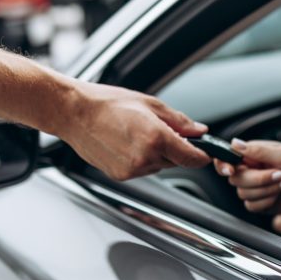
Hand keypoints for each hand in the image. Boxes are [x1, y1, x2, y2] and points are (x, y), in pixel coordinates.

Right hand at [63, 81, 210, 179]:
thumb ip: (179, 121)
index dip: (202, 155)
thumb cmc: (106, 104)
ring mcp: (131, 170)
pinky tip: (125, 142)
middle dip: (174, 148)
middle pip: (176, 161)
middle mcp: (145, 158)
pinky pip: (141, 169)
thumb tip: (199, 130)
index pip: (192, 158)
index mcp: (156, 138)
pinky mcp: (120, 176)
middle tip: (158, 128)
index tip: (206, 152)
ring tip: (135, 132)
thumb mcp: (150, 104)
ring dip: (156, 153)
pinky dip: (140, 159)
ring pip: (158, 165)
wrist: (74, 113)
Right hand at [214, 140, 280, 213]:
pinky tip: (280, 194)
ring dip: (267, 189)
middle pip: (235, 178)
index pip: (227, 157)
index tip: (230, 169)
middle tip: (279, 173)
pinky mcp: (258, 203)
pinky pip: (251, 205)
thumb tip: (234, 143)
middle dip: (258, 179)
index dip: (223, 164)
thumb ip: (258, 151)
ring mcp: (253, 188)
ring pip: (243, 193)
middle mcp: (250, 170)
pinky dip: (268, 201)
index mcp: (252, 155)